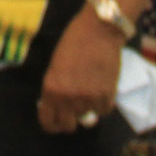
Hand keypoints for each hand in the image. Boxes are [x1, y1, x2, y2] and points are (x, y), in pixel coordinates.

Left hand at [37, 8, 122, 133]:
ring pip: (87, 115)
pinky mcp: (106, 95)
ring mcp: (87, 98)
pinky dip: (103, 102)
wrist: (99, 30)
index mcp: (50, 89)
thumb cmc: (74, 42)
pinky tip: (102, 86)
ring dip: (88, 105)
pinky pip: (103, 110)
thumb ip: (56, 89)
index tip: (56, 123)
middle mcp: (67, 98)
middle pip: (68, 125)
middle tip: (74, 112)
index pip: (48, 122)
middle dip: (70, 120)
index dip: (52, 125)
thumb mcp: (55, 66)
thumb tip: (61, 109)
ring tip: (90, 85)